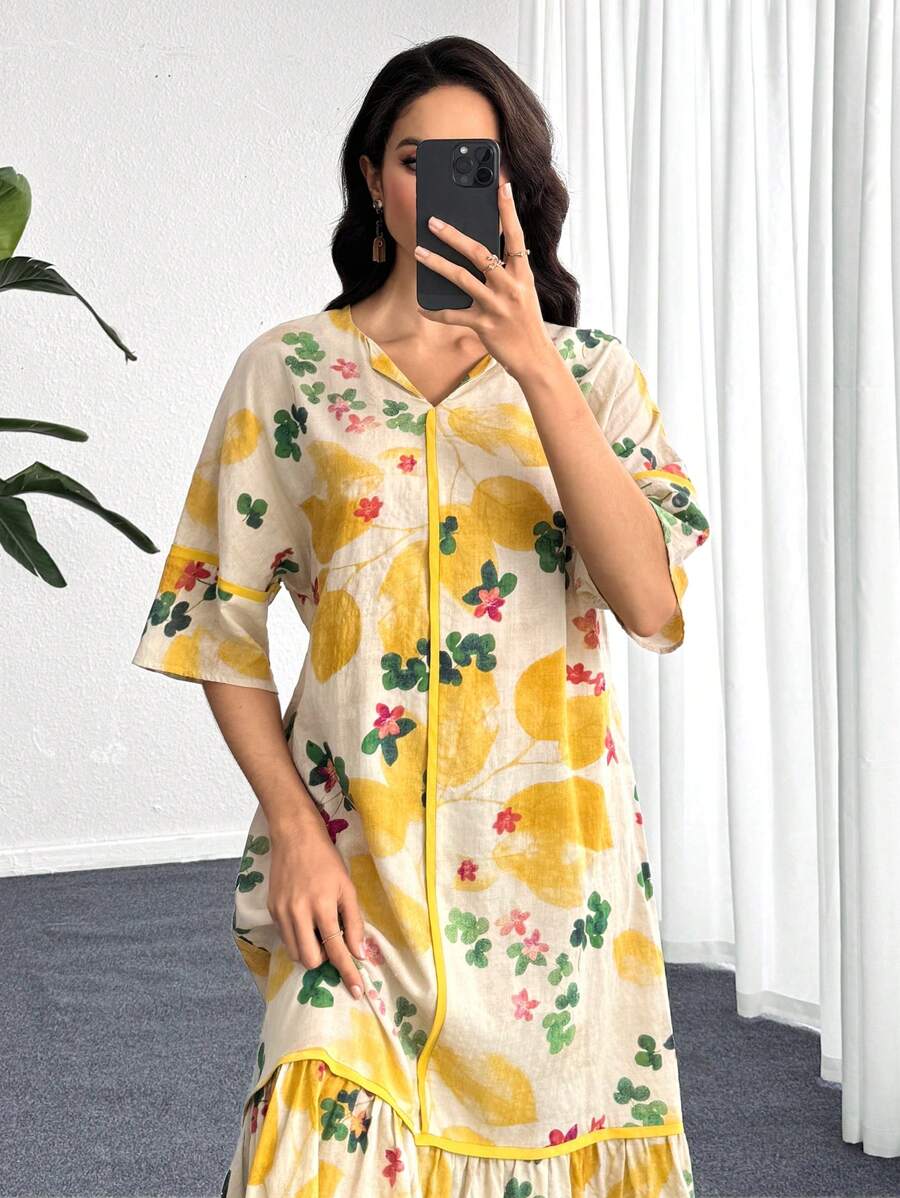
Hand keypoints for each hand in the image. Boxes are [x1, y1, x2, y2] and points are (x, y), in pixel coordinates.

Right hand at [267, 813, 366, 998]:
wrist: (295, 836)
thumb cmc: (326, 860)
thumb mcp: (347, 887)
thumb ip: (353, 921)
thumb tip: (359, 952)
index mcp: (322, 905)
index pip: (337, 949)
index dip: (348, 972)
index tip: (358, 991)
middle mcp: (298, 912)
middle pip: (311, 960)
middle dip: (324, 960)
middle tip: (333, 943)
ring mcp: (282, 912)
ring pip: (296, 953)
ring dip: (311, 951)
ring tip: (319, 931)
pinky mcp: (271, 910)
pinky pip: (286, 938)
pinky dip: (299, 938)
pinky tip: (306, 922)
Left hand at [413, 180, 556, 380]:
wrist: (535, 358)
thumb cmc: (525, 322)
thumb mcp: (523, 292)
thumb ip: (506, 273)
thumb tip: (478, 254)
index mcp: (523, 274)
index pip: (516, 235)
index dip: (508, 210)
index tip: (501, 186)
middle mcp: (511, 286)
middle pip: (479, 252)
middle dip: (453, 235)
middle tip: (433, 222)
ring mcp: (497, 306)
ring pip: (462, 278)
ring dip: (437, 263)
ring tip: (419, 252)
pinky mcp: (485, 326)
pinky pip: (454, 315)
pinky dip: (436, 311)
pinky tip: (422, 306)